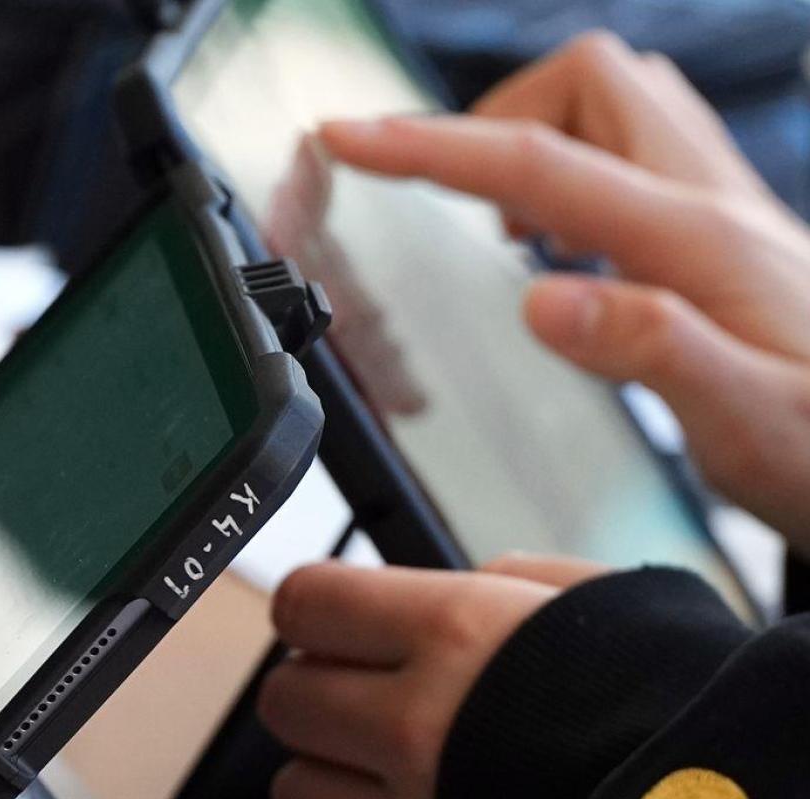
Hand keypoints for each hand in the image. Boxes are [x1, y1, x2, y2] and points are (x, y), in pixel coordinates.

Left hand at [255, 557, 600, 798]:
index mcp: (458, 635)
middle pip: (286, 703)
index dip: (322, 617)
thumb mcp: (623, 605)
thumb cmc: (701, 716)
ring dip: (337, 789)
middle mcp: (416, 730)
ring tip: (403, 787)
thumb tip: (454, 582)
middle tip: (372, 711)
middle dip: (322, 701)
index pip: (306, 603)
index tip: (341, 632)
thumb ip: (519, 584)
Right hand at [318, 32, 809, 554]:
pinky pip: (633, 157)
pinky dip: (572, 174)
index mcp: (694, 243)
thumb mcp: (741, 424)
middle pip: (585, 82)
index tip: (347, 136)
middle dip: (494, 118)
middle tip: (439, 194)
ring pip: (615, 106)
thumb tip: (541, 296)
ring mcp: (721, 211)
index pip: (539, 161)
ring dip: (538, 138)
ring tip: (496, 222)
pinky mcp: (722, 236)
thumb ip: (645, 349)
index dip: (429, 146)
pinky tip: (556, 247)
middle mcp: (711, 203)